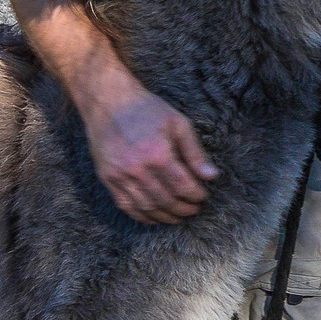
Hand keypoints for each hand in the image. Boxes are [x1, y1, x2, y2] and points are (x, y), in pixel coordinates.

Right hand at [82, 80, 217, 223]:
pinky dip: (142, 215)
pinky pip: (125, 205)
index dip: (195, 195)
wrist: (109, 103)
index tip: (203, 196)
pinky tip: (154, 216)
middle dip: (183, 208)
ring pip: (146, 207)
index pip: (182, 185)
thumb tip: (212, 176)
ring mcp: (120, 176)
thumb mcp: (178, 123)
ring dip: (165, 216)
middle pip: (165, 200)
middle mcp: (138, 169)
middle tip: (194, 209)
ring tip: (178, 216)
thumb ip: (195, 152)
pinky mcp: (108, 179)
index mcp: (158, 154)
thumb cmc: (148, 109)